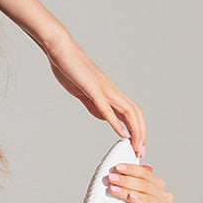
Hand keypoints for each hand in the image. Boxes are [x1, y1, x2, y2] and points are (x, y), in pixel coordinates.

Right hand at [46, 37, 145, 155]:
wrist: (61, 50)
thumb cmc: (70, 69)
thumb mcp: (84, 92)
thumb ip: (95, 105)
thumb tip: (105, 117)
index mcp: (109, 92)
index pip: (131, 113)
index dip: (137, 130)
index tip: (136, 145)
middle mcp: (111, 91)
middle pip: (135, 114)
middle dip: (141, 134)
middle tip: (141, 152)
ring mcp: (104, 90)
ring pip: (127, 112)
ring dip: (134, 131)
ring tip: (135, 146)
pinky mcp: (93, 89)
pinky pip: (107, 108)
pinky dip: (116, 122)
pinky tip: (121, 134)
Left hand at [105, 162, 174, 202]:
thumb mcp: (133, 201)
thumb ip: (136, 185)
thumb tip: (140, 165)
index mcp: (159, 189)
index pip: (146, 175)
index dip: (132, 169)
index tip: (117, 166)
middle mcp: (166, 197)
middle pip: (145, 184)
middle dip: (126, 179)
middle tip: (111, 177)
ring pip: (146, 194)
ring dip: (128, 189)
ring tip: (113, 187)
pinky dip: (141, 201)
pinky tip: (131, 197)